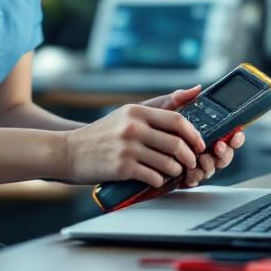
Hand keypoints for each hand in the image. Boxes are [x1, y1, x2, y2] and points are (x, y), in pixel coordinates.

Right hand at [62, 102, 205, 187]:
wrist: (70, 151)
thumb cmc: (104, 133)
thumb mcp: (129, 113)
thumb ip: (162, 103)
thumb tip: (196, 90)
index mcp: (137, 111)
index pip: (177, 120)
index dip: (194, 134)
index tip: (199, 144)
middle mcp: (132, 127)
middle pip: (176, 143)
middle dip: (189, 157)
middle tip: (191, 162)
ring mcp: (127, 148)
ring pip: (167, 163)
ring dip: (176, 171)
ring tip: (174, 171)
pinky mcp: (122, 167)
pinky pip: (153, 177)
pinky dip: (160, 181)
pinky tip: (157, 179)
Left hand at [141, 86, 245, 188]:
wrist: (119, 145)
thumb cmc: (141, 126)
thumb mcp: (158, 110)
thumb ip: (177, 100)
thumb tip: (196, 88)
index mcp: (200, 131)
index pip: (225, 134)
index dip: (235, 136)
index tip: (235, 134)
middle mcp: (200, 148)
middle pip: (223, 153)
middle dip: (224, 152)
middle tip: (217, 147)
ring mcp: (191, 164)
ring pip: (211, 168)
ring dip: (209, 165)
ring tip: (201, 160)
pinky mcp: (180, 177)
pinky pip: (194, 181)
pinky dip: (194, 177)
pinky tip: (189, 174)